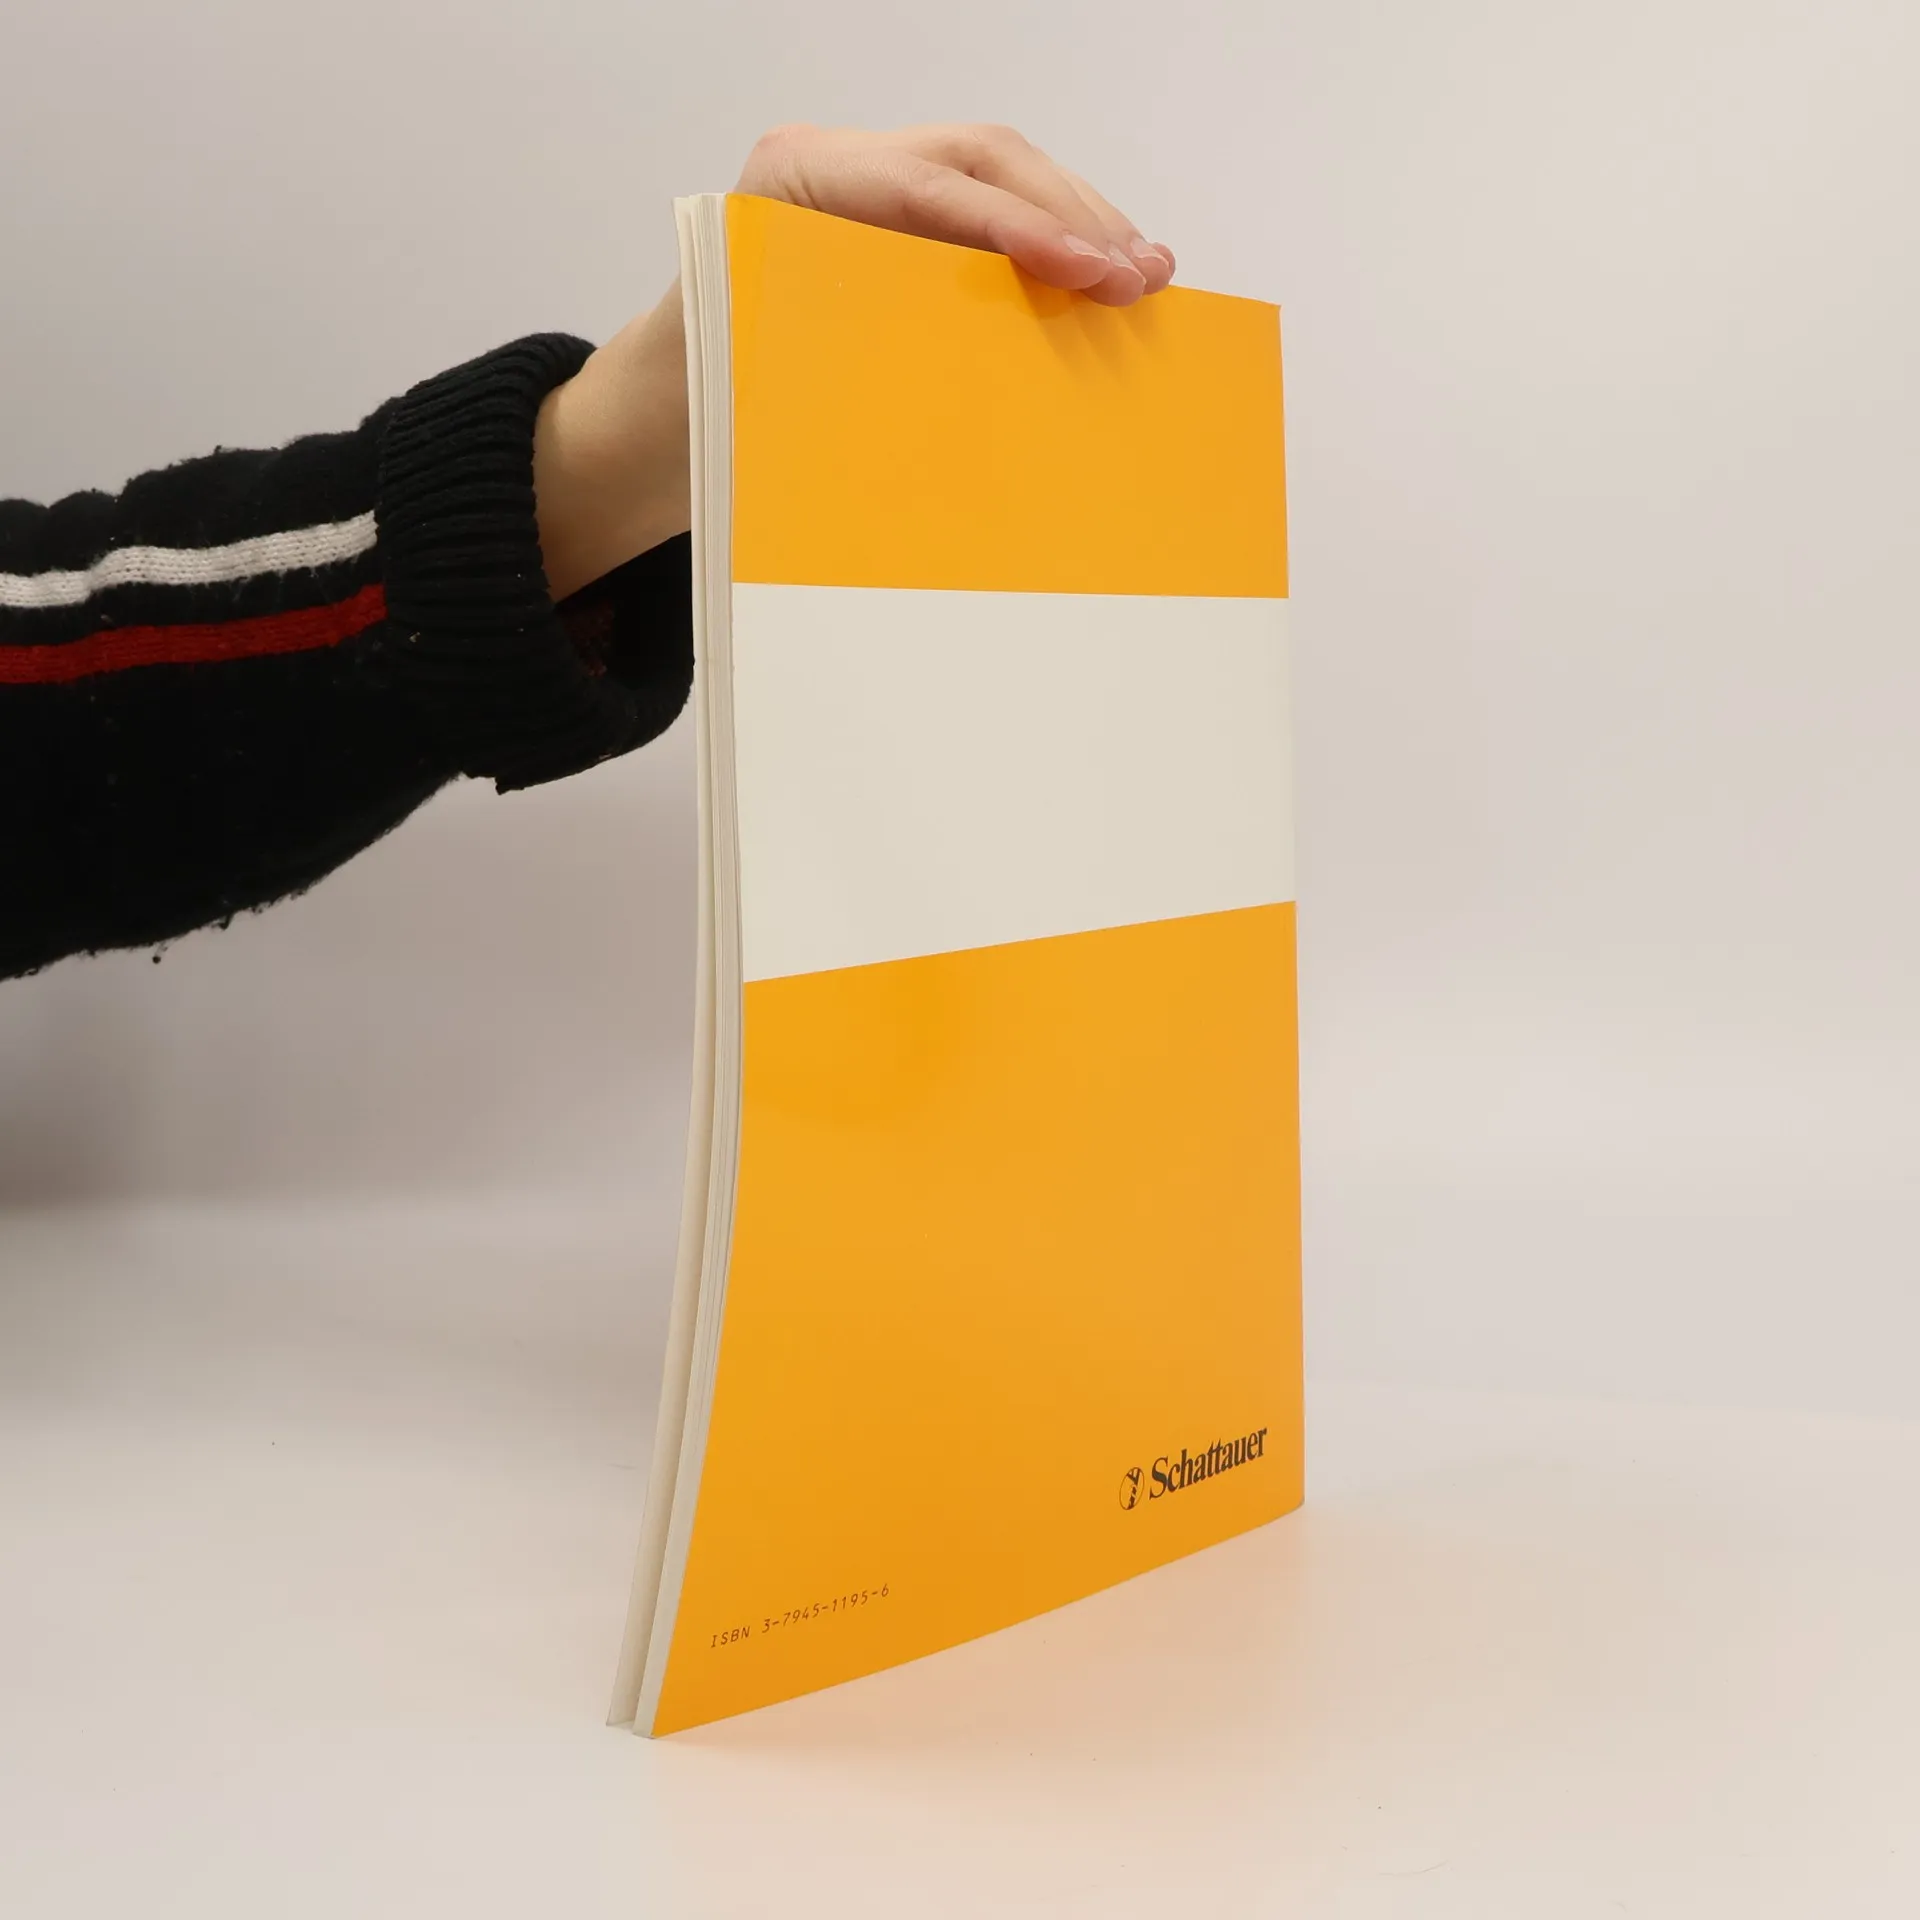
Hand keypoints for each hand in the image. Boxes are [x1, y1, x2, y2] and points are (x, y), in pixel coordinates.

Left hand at [534, 124, 1174, 600]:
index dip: (1020, 223)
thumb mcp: (759, 387)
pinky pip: (992, 219)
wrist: (667, 413)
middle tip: (1142, 275)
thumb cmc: (706, 405)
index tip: (1089, 268)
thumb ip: (843, 371)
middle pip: (981, 160)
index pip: (929, 186)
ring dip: (1081, 222)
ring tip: (1148, 274)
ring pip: (999, 178)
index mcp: (791, 182)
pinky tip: (1108, 279)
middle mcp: (840, 166)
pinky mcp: (908, 228)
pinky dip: (1056, 246)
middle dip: (1072, 212)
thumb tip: (958, 395)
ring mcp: (878, 188)